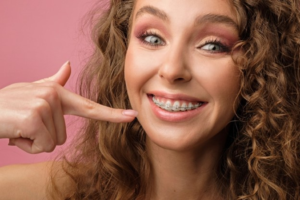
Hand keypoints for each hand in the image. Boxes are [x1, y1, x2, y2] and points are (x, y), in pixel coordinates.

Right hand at [0, 61, 136, 153]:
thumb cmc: (9, 105)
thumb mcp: (33, 91)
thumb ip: (54, 81)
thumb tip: (68, 65)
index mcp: (57, 93)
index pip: (90, 107)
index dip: (112, 114)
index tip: (131, 116)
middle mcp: (54, 95)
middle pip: (63, 136)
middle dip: (42, 136)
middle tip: (24, 124)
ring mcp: (45, 105)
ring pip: (52, 142)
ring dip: (33, 140)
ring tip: (19, 126)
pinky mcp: (34, 117)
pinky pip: (41, 145)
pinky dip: (26, 145)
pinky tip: (16, 131)